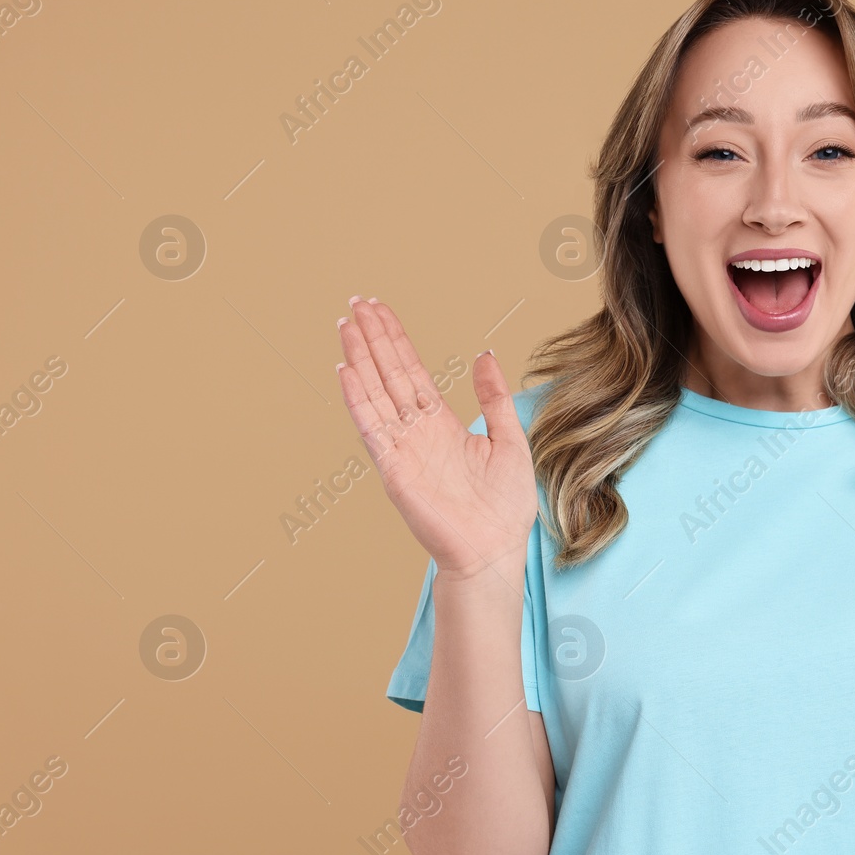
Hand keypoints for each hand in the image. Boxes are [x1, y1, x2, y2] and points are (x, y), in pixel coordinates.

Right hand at [335, 297, 537, 580]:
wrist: (494, 551)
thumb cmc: (503, 507)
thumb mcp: (509, 440)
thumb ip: (493, 398)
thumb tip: (485, 355)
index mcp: (441, 424)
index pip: (411, 372)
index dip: (395, 340)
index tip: (378, 310)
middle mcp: (417, 432)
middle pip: (389, 374)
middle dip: (373, 339)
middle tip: (356, 303)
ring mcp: (402, 449)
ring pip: (376, 393)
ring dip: (360, 359)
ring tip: (346, 325)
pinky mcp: (394, 469)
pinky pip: (373, 428)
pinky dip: (358, 399)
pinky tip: (346, 370)